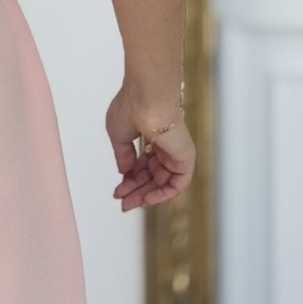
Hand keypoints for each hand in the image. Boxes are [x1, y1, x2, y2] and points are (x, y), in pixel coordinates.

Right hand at [106, 84, 195, 209]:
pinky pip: (177, 184)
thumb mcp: (118, 136)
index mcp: (150, 136)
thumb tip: (124, 173)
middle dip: (136, 191)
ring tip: (130, 203)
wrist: (146, 100)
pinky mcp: (185, 159)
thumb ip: (123, 157)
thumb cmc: (130, 108)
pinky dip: (163, 195)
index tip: (118, 192)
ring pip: (162, 182)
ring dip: (146, 194)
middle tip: (123, 203)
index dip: (129, 180)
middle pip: (151, 176)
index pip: (142, 165)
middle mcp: (165, 146)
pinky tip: (147, 200)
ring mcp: (175, 153)